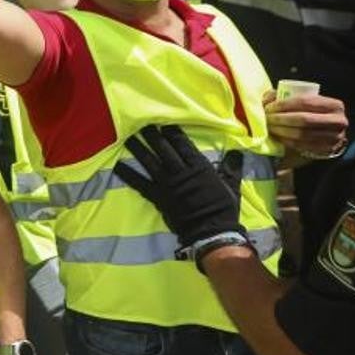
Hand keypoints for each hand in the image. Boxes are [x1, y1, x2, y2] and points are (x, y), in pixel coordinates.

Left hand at [114, 125, 245, 247]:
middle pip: (163, 149)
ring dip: (138, 149)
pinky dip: (128, 174)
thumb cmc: (223, 208)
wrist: (211, 232)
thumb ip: (232, 168)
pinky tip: (118, 166)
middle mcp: (180, 172)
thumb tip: (237, 152)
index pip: (182, 145)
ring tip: (128, 138)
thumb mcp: (232, 185)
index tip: (164, 123)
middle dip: (152, 135)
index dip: (172, 133)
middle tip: (142, 124)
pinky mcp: (157, 196)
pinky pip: (140, 183)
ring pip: (149, 161)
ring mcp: (167, 184)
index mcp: (198, 167)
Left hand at [263, 91, 347, 157]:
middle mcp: (339, 122)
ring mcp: (334, 138)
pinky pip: (302, 146)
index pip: (305, 102)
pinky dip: (287, 141)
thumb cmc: (310, 114)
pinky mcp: (326, 151)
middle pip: (304, 119)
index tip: (268, 107)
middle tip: (267, 118)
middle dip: (281, 118)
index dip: (284, 104)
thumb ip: (287, 96)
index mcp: (335, 105)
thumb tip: (270, 96)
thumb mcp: (304, 102)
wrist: (324, 135)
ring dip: (281, 130)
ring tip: (269, 127)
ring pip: (302, 134)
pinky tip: (277, 137)